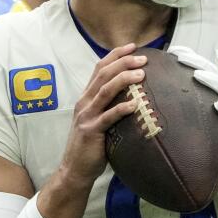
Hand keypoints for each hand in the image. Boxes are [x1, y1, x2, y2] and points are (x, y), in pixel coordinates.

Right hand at [59, 44, 147, 186]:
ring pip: (105, 90)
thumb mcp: (98, 121)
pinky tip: (136, 104)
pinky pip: (108, 116)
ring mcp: (86, 116)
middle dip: (123, 62)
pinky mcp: (91, 131)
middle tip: (142, 58)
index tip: (133, 47)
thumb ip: (109, 107)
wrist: (75, 170)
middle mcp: (84, 103)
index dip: (115, 55)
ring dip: (123, 79)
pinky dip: (122, 108)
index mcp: (86, 98)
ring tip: (141, 74)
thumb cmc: (91, 146)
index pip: (99, 69)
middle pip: (103, 75)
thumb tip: (135, 95)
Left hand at [168, 45, 217, 188]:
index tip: (173, 50)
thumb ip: (174, 108)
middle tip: (181, 56)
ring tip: (198, 74)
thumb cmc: (198, 145)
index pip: (198, 71)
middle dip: (197, 62)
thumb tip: (147, 97)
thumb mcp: (184, 123)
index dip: (188, 58)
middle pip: (211, 74)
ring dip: (212, 81)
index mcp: (206, 96)